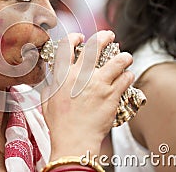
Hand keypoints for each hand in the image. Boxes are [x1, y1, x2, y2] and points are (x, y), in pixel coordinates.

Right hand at [41, 31, 133, 160]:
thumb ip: (51, 86)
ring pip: (117, 60)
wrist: (74, 139)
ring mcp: (98, 84)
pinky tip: (127, 76)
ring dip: (123, 57)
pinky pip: (126, 78)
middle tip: (109, 35)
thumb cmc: (60, 123)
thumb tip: (53, 80)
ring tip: (126, 57)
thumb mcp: (47, 101)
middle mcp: (81, 75)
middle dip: (104, 37)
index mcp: (63, 75)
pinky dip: (128, 75)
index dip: (75, 38)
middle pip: (95, 46)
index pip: (68, 46)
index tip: (81, 37)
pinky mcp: (112, 95)